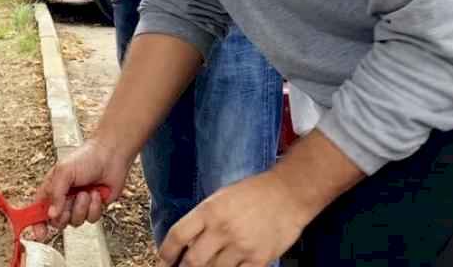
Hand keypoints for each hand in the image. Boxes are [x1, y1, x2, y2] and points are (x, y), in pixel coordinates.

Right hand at [30, 138, 128, 237]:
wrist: (110, 156)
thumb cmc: (86, 158)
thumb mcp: (64, 172)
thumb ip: (55, 194)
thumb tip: (51, 214)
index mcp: (52, 188)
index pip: (39, 210)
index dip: (37, 222)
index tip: (39, 232)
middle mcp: (64, 199)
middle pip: (57, 221)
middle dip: (65, 214)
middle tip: (69, 201)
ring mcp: (79, 205)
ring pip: (75, 222)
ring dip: (82, 207)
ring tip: (86, 192)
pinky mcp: (93, 209)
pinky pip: (91, 219)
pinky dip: (94, 206)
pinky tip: (96, 194)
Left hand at [157, 171, 311, 266]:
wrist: (289, 194)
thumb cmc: (253, 193)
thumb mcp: (221, 198)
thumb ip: (203, 219)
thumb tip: (187, 242)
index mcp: (209, 211)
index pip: (178, 235)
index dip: (166, 253)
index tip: (163, 261)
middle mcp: (222, 230)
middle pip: (192, 260)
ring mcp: (241, 246)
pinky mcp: (259, 259)